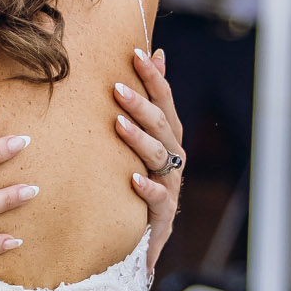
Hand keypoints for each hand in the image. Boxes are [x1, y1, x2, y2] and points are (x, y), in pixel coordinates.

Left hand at [115, 45, 184, 272]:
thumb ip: (150, 99)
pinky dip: (148, 188)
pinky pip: (158, 199)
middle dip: (141, 104)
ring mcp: (170, 185)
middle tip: (117, 87)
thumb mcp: (143, 138)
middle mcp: (173, 157)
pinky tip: (133, 179)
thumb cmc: (140, 180)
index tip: (136, 53)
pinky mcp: (163, 214)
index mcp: (168, 137)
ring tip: (118, 124)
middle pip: (161, 125)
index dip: (153, 77)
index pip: (164, 101)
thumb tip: (157, 52)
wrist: (143, 238)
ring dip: (139, 139)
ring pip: (159, 157)